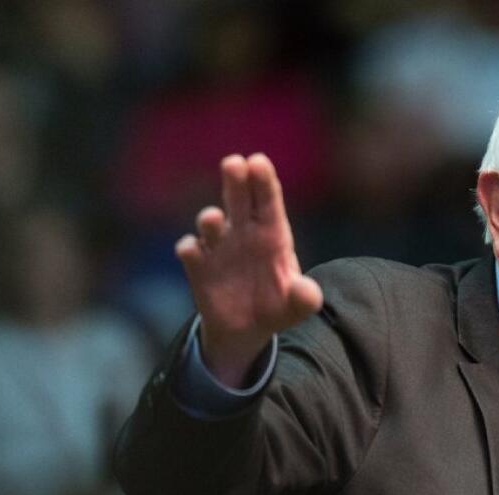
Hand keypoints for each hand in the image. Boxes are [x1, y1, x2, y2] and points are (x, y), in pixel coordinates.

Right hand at [175, 153, 322, 386]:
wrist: (248, 330)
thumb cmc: (278, 306)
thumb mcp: (298, 305)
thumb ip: (305, 298)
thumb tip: (307, 292)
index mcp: (272, 234)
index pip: (269, 201)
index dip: (264, 181)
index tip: (258, 161)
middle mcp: (243, 233)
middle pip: (239, 200)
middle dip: (236, 181)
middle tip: (234, 163)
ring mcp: (219, 247)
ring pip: (211, 223)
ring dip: (210, 219)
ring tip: (213, 218)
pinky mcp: (198, 266)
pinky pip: (190, 251)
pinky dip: (190, 249)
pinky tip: (193, 251)